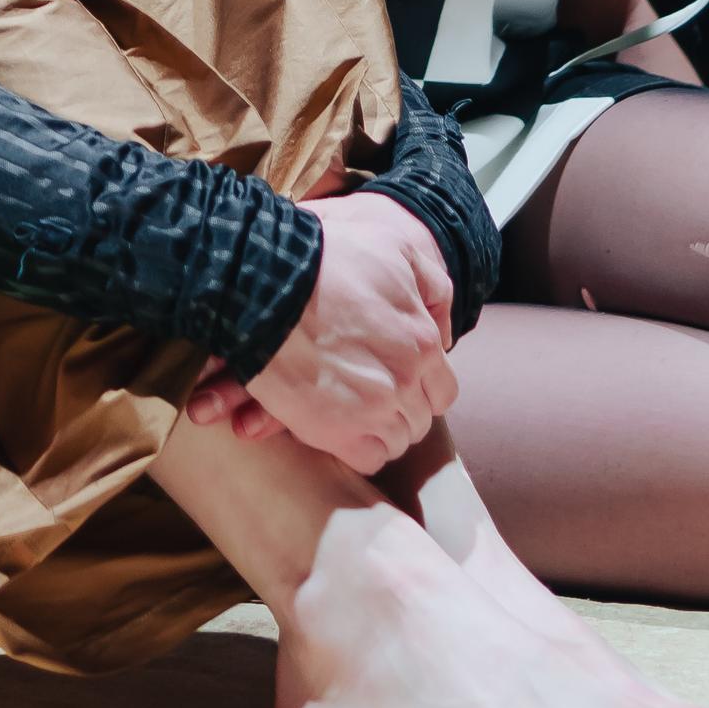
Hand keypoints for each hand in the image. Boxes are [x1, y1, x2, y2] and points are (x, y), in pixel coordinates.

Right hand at [188, 188, 455, 474]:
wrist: (264, 281)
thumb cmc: (327, 259)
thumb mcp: (394, 250)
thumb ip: (433, 287)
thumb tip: (444, 330)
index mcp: (423, 342)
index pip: (442, 389)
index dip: (420, 384)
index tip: (395, 377)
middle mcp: (405, 381)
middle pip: (420, 418)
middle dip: (402, 406)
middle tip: (370, 390)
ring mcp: (373, 410)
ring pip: (398, 440)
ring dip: (381, 428)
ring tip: (354, 408)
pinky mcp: (337, 431)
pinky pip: (370, 458)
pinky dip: (361, 447)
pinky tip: (343, 426)